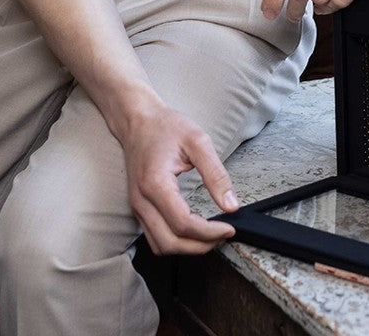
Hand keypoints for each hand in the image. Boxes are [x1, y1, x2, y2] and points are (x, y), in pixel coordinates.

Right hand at [121, 104, 239, 255]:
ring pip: (160, 245)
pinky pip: (155, 237)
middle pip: (170, 243)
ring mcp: (137, 206)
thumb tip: (231, 204)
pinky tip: (193, 230)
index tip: (229, 228)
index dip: (209, 232)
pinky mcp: (139, 208)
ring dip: (187, 248)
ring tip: (211, 235)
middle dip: (200, 246)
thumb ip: (216, 174)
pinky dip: (175, 241)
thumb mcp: (198, 141)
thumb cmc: (166, 126)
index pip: (183, 224)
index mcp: (155, 184)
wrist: (139, 120)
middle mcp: (142, 200)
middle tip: (223, 235)